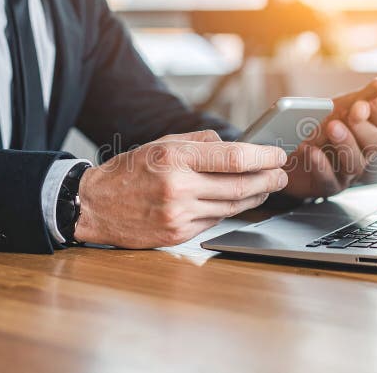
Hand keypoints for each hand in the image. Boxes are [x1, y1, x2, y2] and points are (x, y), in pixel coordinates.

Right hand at [74, 130, 287, 247]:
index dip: (263, 158)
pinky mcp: (177, 234)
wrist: (94, 206)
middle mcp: (178, 188)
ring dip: (255, 197)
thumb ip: (199, 142)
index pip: (234, 158)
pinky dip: (231, 210)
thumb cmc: (129, 171)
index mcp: (174, 158)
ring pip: (231, 207)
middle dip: (268, 180)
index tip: (278, 155)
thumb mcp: (160, 144)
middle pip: (239, 186)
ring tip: (266, 187)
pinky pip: (215, 221)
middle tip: (281, 174)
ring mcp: (178, 214)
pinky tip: (239, 202)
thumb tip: (235, 145)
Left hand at [283, 77, 376, 197]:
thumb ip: (357, 98)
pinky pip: (329, 180)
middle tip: (350, 112)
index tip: (363, 101)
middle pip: (374, 142)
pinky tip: (311, 150)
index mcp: (365, 131)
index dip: (376, 111)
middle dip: (361, 126)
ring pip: (355, 163)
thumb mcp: (334, 109)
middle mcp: (361, 153)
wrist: (284, 154)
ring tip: (331, 127)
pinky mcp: (328, 187)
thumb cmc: (315, 130)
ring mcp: (346, 173)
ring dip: (344, 143)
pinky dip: (321, 165)